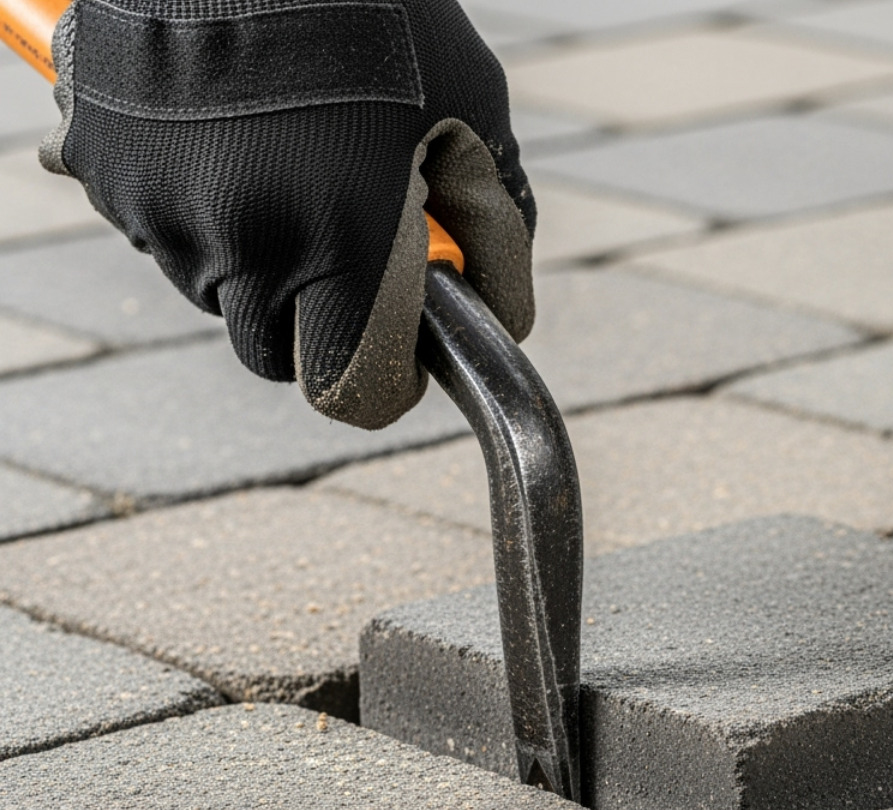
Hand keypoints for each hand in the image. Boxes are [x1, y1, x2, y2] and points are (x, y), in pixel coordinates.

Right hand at [41, 0, 535, 428]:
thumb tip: (494, 313)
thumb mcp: (471, 112)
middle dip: (316, 314)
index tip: (400, 351)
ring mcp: (158, 209)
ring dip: (253, 253)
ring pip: (215, 288)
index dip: (384, 381)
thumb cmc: (378, 10)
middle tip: (346, 235)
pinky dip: (194, 198)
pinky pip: (158, 224)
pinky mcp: (100, 169)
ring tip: (287, 154)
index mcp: (342, 242)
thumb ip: (494, 229)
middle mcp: (241, 242)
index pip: (351, 390)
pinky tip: (227, 129)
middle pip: (275, 349)